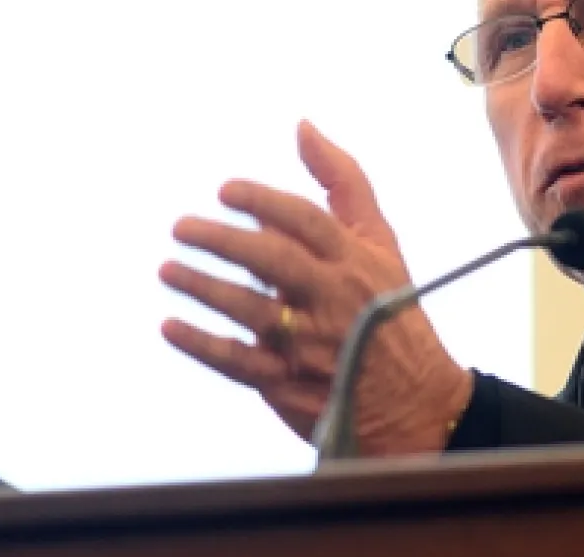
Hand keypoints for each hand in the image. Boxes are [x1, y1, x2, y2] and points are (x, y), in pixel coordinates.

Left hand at [159, 121, 472, 456]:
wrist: (416, 402)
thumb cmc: (387, 310)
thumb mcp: (380, 243)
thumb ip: (343, 184)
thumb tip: (302, 126)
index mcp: (356, 262)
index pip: (306, 221)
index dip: (263, 202)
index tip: (224, 191)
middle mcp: (335, 301)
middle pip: (275, 262)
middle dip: (224, 242)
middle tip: (181, 228)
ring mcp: (311, 346)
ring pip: (250, 312)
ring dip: (204, 289)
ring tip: (167, 269)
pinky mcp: (291, 385)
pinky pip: (238, 363)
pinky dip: (202, 345)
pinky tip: (170, 326)